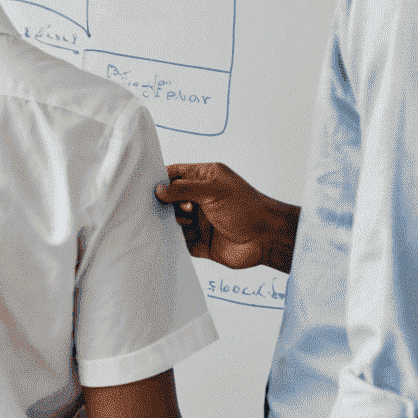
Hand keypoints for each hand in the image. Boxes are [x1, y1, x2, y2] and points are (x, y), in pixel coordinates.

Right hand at [154, 161, 298, 273]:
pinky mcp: (199, 242)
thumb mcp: (214, 190)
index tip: (150, 186)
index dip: (161, 180)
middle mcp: (200, 199)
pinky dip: (175, 240)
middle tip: (179, 206)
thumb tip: (159, 190)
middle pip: (170, 199)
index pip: (175, 175)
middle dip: (167, 203)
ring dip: (174, 221)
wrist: (267, 239)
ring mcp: (199, 221)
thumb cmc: (248, 208)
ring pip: (172, 220)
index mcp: (204, 179)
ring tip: (187, 222)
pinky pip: (179, 241)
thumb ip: (184, 188)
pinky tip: (180, 236)